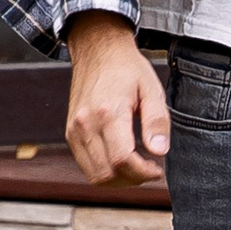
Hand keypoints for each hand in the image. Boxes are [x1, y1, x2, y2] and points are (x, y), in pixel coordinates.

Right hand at [64, 12, 171, 182]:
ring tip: (136, 166)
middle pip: (107, 173)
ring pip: (94, 175)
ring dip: (118, 179)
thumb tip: (159, 151)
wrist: (97, 50)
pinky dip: (104, 170)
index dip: (143, 173)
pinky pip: (86, 165)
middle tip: (149, 169)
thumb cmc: (126, 67)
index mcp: (108, 112)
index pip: (123, 160)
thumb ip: (157, 121)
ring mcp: (74, 130)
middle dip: (132, 179)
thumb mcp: (151, 89)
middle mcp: (85, 124)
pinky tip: (121, 158)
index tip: (157, 169)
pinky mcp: (70, 133)